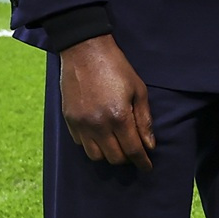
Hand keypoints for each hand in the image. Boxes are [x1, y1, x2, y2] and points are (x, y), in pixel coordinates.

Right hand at [58, 34, 154, 168]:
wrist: (84, 50)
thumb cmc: (117, 68)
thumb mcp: (138, 90)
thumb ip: (144, 120)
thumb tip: (149, 145)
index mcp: (118, 117)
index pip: (132, 150)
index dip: (142, 162)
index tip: (147, 167)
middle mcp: (98, 124)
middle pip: (114, 157)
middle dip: (127, 158)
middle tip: (134, 150)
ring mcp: (80, 123)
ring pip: (95, 155)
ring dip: (108, 154)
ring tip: (116, 144)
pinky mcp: (69, 119)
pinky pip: (81, 143)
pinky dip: (92, 144)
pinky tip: (100, 134)